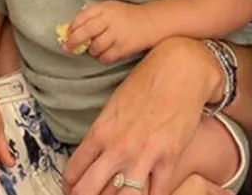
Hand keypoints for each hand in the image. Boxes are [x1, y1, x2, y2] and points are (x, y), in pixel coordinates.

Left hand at [64, 0, 155, 63]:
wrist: (151, 21)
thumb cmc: (127, 15)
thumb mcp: (109, 8)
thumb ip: (93, 15)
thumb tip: (72, 28)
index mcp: (104, 8)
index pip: (82, 17)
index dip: (72, 27)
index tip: (67, 34)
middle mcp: (110, 19)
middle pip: (85, 32)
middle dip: (73, 41)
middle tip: (67, 47)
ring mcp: (117, 34)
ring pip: (95, 47)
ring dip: (92, 50)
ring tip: (96, 48)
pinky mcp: (124, 47)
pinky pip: (106, 57)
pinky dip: (103, 57)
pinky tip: (106, 53)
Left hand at [64, 38, 221, 194]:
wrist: (180, 70)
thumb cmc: (147, 82)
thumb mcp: (114, 106)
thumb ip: (103, 133)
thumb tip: (96, 157)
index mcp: (100, 131)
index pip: (74, 171)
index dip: (70, 187)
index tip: (73, 191)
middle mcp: (117, 147)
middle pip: (88, 191)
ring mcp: (143, 154)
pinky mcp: (169, 158)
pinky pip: (156, 194)